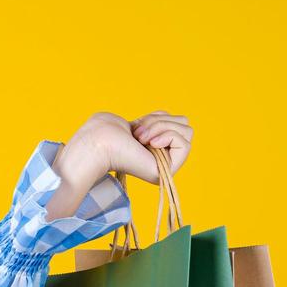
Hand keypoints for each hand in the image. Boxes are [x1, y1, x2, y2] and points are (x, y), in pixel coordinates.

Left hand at [75, 110, 193, 183]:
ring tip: (141, 138)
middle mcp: (163, 156)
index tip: (137, 127)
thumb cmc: (108, 132)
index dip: (159, 117)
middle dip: (161, 121)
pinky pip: (186, 143)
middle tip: (138, 134)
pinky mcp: (168, 169)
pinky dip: (168, 136)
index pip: (177, 121)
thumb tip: (165, 123)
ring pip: (187, 131)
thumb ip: (155, 122)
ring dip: (162, 127)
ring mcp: (166, 164)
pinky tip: (150, 143)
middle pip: (184, 124)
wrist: (99, 143)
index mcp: (155, 145)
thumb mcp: (137, 122)